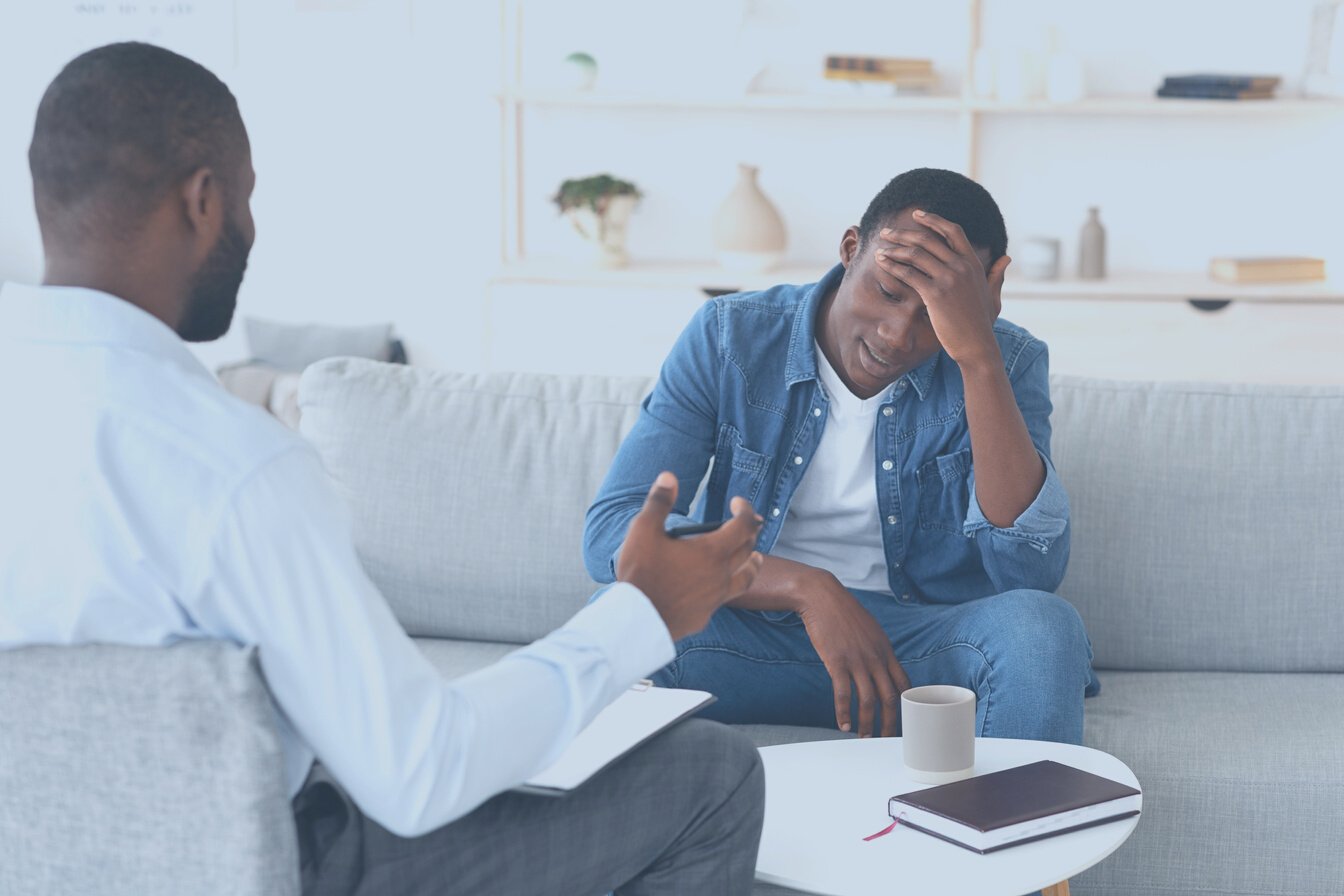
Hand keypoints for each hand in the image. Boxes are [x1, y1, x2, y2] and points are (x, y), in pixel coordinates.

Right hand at [617, 472, 763, 640]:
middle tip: (747, 524)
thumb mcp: (644, 530)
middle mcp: (721, 574)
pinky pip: (727, 596)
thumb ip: (659, 502)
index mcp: (712, 551)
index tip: (737, 502)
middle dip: (749, 532)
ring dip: (753, 562)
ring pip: (746, 577)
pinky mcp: (707, 614)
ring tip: (756, 557)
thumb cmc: (641, 573)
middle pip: (748, 550)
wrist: (637, 620)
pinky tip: (722, 586)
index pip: (742, 525)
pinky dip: (730, 585)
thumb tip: (669, 477)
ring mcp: (716, 597)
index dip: (745, 510)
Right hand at [796, 571, 911, 736]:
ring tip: (864, 737)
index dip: (905, 705)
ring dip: (867, 723)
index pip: (903, 683)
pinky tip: (843, 724)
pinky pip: (843, 694)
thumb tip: (881, 667)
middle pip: (889, 698)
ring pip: (868, 700)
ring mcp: (857, 661)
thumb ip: (877, 650)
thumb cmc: (844, 613)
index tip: (903, 719)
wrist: (822, 597)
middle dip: (889, 723)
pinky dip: (844, 713)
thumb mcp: (870, 629)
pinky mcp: (837, 662)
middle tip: (886, 739)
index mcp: (886, 650)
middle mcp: (876, 658)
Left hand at [874, 209, 1009, 366]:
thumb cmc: (983, 324)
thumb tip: (1006, 258)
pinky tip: (882, 264)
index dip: (934, 220)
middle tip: (886, 232)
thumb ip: (996, 275)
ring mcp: (949, 279)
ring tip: (880, 249)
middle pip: (928, 239)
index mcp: (973, 263)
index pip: (953, 231)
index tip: (916, 214)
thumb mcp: (993, 295)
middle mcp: (961, 266)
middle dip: (903, 233)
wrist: (977, 346)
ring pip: (916, 254)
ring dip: (894, 249)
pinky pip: (909, 274)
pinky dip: (893, 266)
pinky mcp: (935, 294)